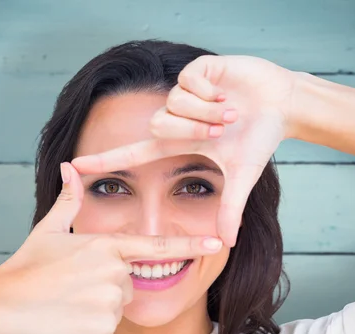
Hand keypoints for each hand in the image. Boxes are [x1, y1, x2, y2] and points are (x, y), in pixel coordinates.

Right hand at [0, 163, 222, 333]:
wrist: (5, 302)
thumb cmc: (28, 265)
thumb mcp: (50, 230)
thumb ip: (69, 199)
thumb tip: (69, 167)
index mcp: (106, 245)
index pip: (157, 244)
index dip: (189, 244)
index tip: (217, 243)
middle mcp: (114, 271)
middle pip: (128, 280)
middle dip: (108, 283)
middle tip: (76, 284)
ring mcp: (110, 299)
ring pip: (118, 303)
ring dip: (99, 303)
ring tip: (70, 298)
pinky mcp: (103, 324)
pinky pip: (107, 324)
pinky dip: (91, 322)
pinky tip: (70, 315)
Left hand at [72, 55, 298, 245]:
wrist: (281, 104)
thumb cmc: (258, 138)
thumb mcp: (241, 176)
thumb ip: (230, 208)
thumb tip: (228, 243)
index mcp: (179, 141)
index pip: (133, 152)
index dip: (105, 160)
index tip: (73, 166)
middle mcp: (176, 117)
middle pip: (158, 125)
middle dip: (195, 129)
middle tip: (224, 129)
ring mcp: (184, 92)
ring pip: (174, 104)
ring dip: (208, 112)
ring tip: (232, 110)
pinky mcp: (196, 69)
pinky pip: (189, 82)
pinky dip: (212, 92)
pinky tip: (227, 91)